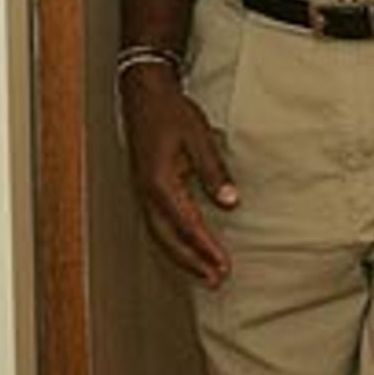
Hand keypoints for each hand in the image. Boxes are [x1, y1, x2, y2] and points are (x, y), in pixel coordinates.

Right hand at [120, 66, 237, 287]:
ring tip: (205, 274)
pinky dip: (173, 241)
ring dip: (182, 256)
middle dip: (192, 262)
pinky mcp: (145, 188)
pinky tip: (187, 248)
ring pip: (160, 235)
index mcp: (160, 182)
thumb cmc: (172, 112)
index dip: (205, 247)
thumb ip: (214, 172)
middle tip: (216, 280)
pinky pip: (158, 224)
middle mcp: (147, 193)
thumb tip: (230, 203)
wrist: (144, 94)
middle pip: (168, 239)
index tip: (224, 265)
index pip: (186, 224)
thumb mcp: (199, 137)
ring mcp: (143, 192)